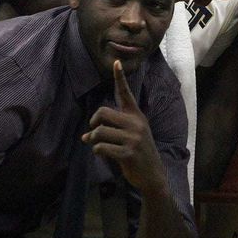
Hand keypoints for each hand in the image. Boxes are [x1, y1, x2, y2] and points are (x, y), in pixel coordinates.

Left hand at [84, 61, 166, 192]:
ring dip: (93, 140)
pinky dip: (97, 151)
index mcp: (136, 116)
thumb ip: (111, 131)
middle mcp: (136, 124)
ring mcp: (133, 139)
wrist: (152, 175)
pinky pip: (101, 147)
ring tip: (96, 145)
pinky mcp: (127, 153)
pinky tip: (102, 154)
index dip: (120, 78)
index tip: (116, 62)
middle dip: (94, 123)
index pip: (126, 94)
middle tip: (93, 133)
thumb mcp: (132, 136)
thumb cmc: (138, 154)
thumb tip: (85, 136)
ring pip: (99, 132)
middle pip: (103, 113)